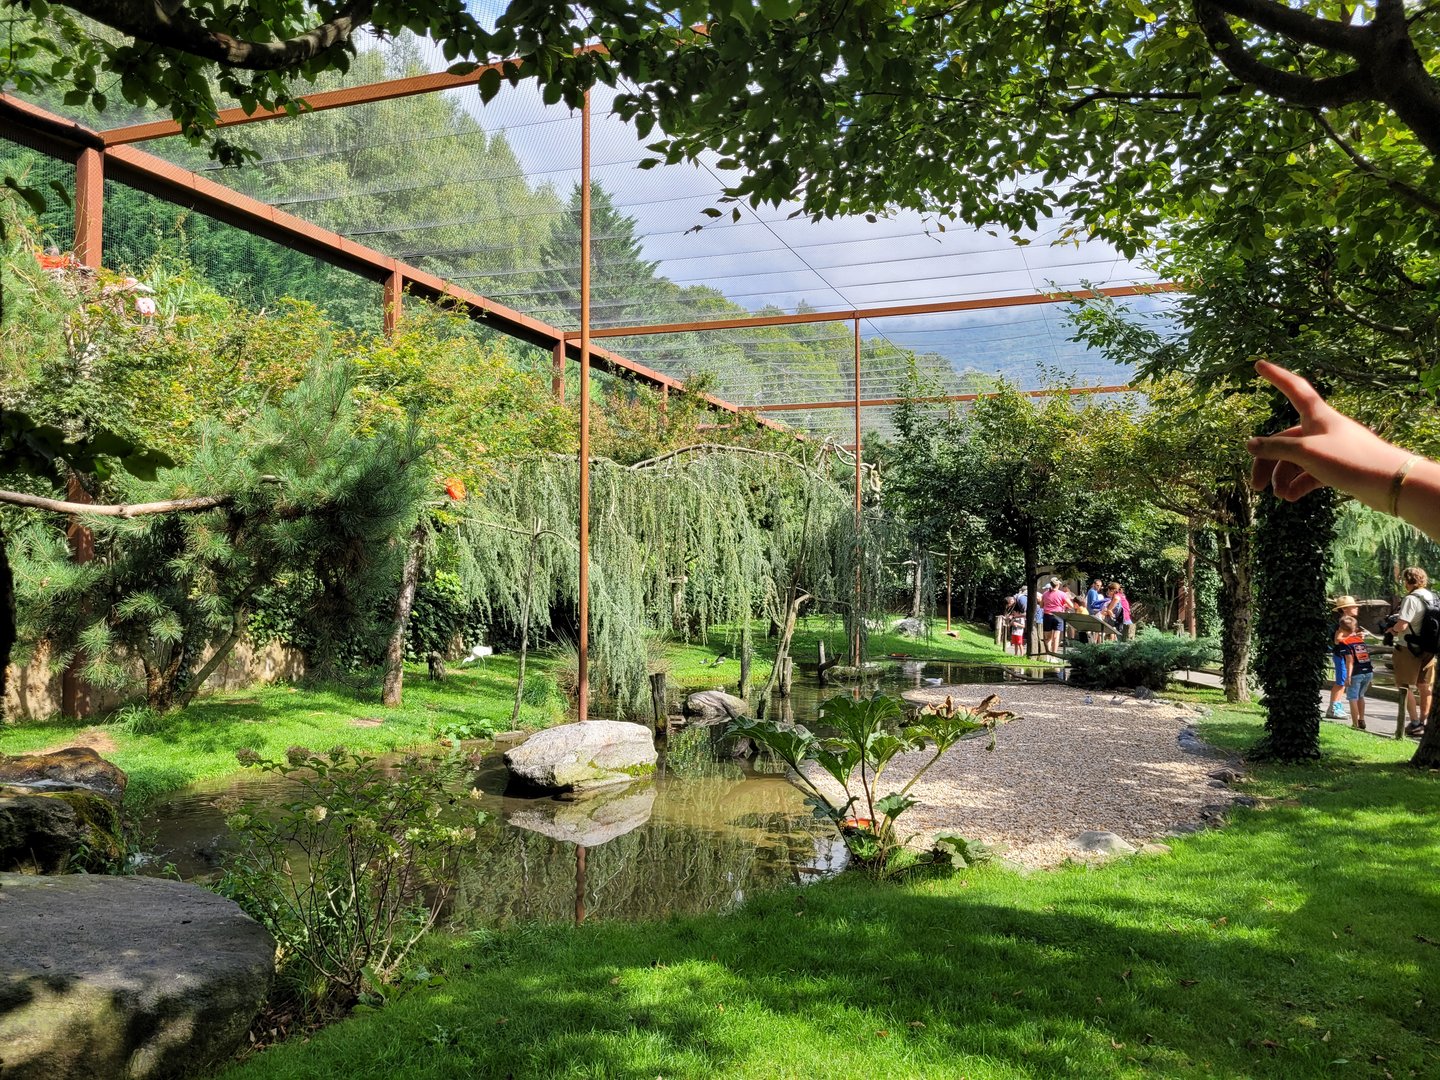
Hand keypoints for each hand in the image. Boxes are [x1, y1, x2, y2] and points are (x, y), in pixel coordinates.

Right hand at [1246, 361, 1413, 503]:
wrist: (1390, 482)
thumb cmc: (1350, 459)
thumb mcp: (1307, 452)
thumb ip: (1276, 448)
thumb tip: (1250, 444)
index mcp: (1317, 416)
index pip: (1293, 388)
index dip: (1276, 376)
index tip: (1259, 364)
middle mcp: (1322, 429)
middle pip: (1285, 439)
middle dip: (1268, 461)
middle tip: (1256, 485)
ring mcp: (1330, 448)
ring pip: (1296, 458)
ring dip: (1283, 476)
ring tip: (1279, 496)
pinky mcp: (1337, 466)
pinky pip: (1310, 472)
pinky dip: (1298, 483)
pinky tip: (1291, 497)